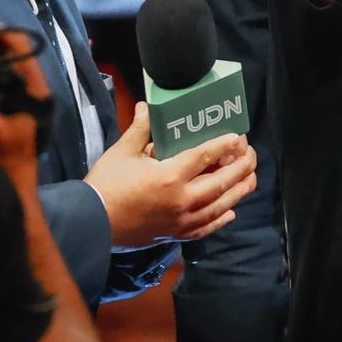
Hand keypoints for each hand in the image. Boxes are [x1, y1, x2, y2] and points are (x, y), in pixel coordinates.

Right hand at [84, 102, 257, 247]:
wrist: (90, 223)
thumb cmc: (105, 184)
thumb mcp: (122, 152)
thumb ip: (140, 128)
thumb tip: (147, 106)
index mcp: (169, 176)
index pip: (205, 156)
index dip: (224, 144)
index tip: (237, 137)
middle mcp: (182, 200)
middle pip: (221, 182)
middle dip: (241, 166)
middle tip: (250, 154)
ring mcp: (181, 220)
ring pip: (220, 206)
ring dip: (238, 191)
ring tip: (250, 178)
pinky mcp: (175, 234)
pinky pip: (206, 228)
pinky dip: (221, 219)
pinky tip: (230, 211)